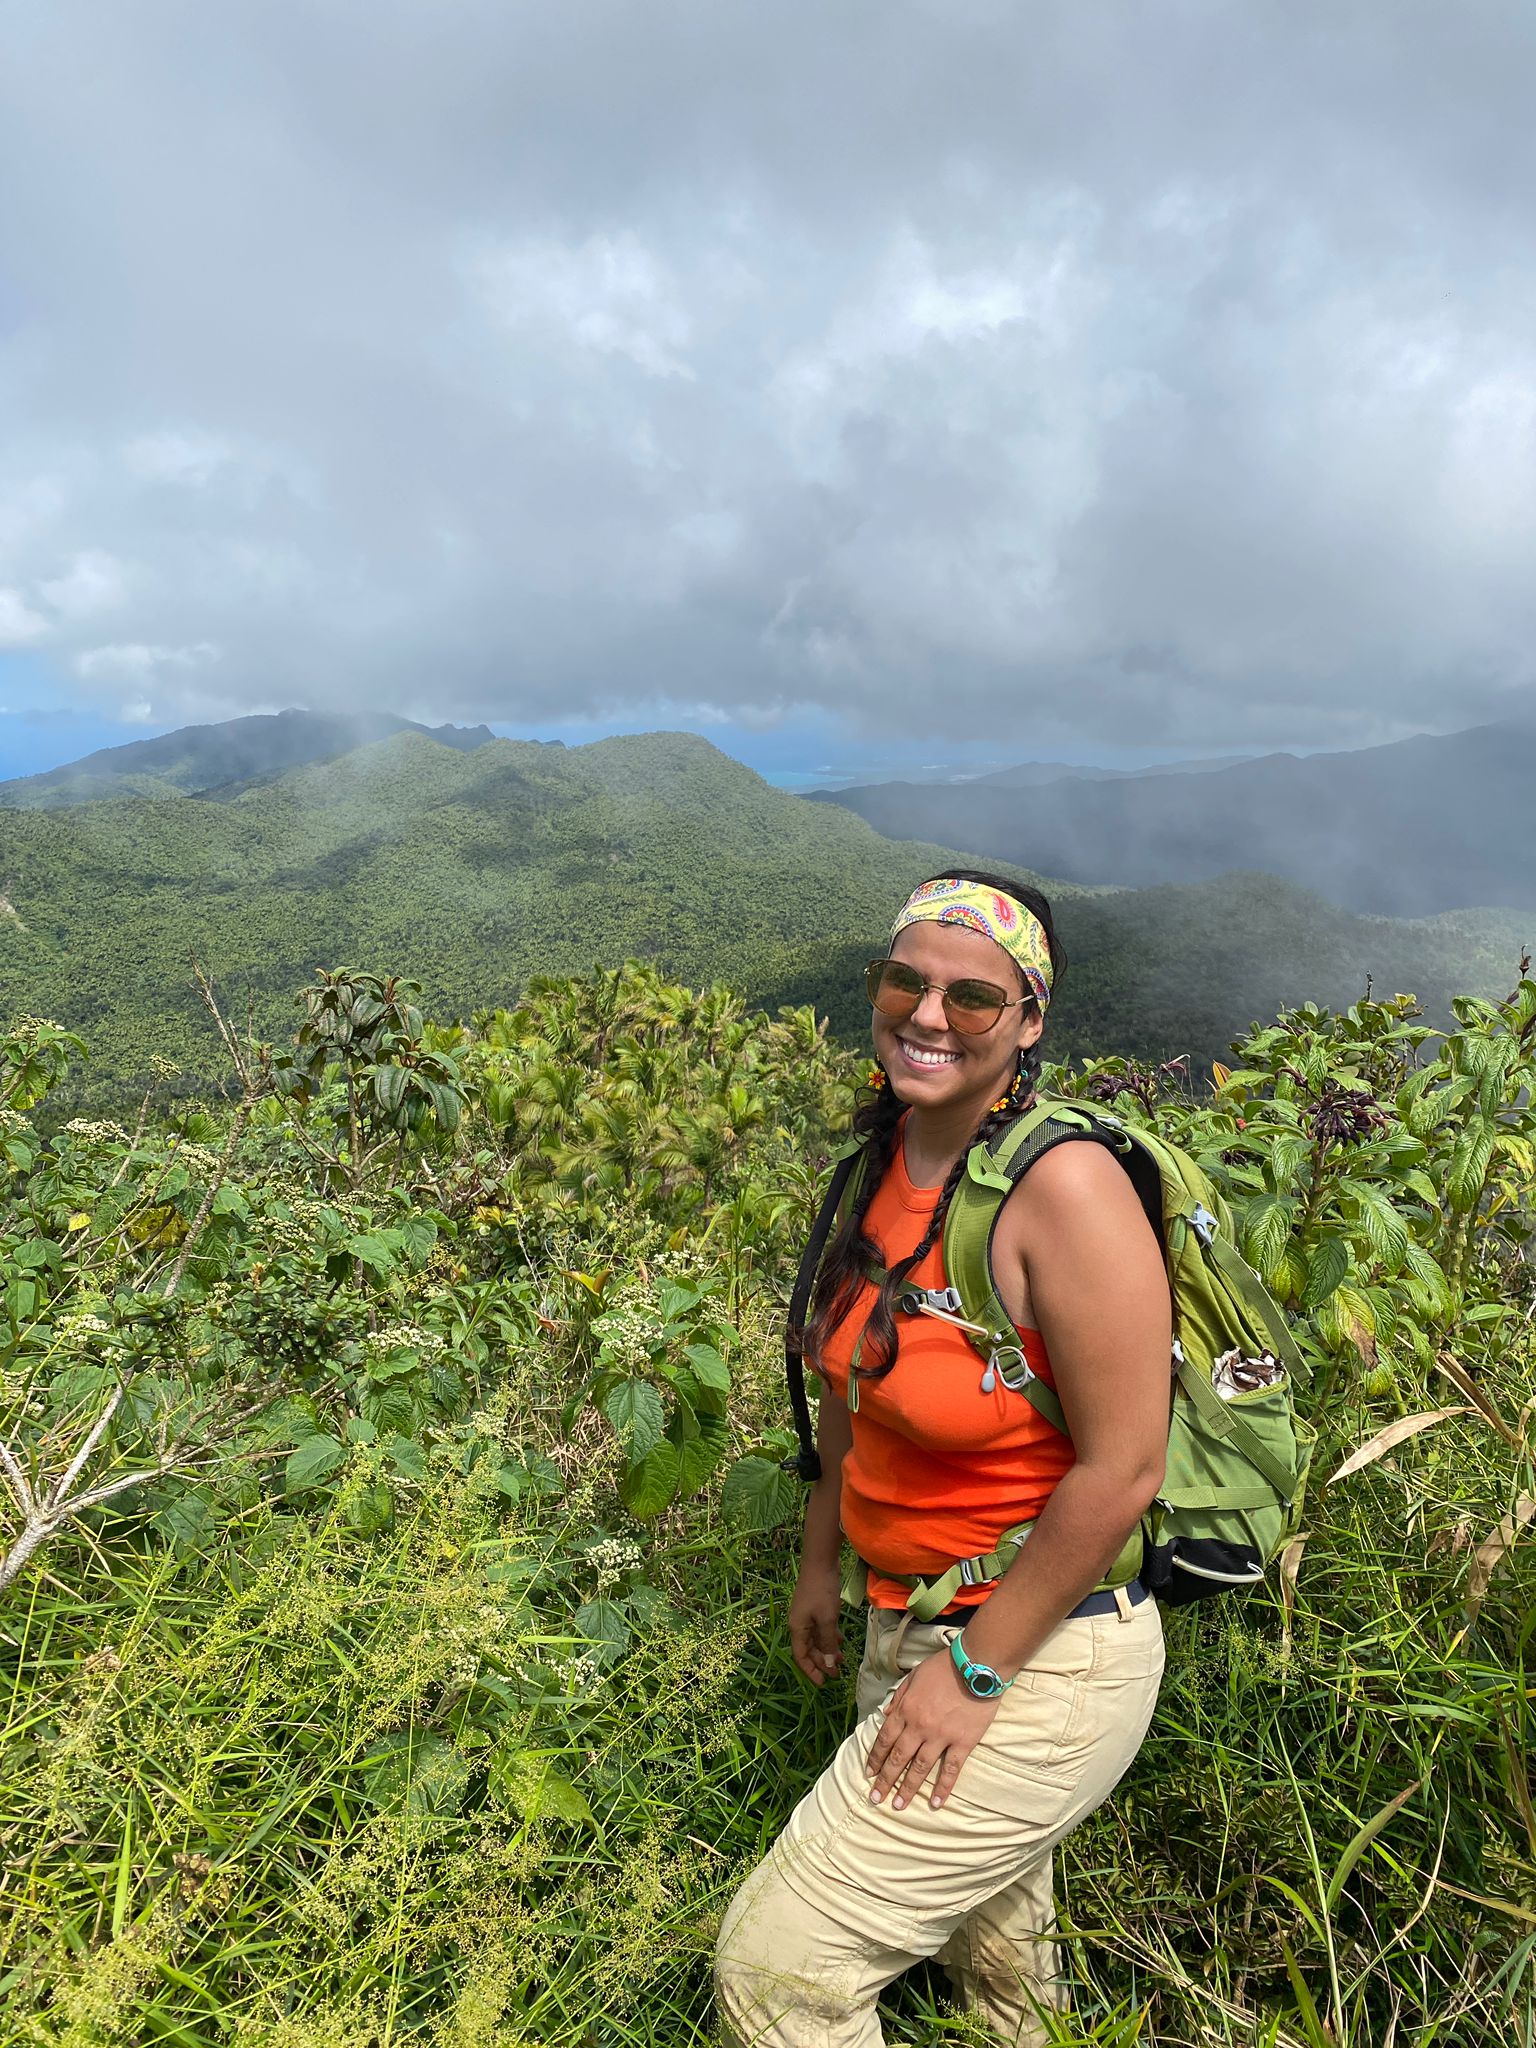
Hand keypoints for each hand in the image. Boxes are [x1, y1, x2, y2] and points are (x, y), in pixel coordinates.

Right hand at [787, 1562, 843, 1686]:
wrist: (820, 1562)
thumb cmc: (822, 1592)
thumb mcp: (827, 1620)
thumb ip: (827, 1643)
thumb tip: (827, 1664)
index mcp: (797, 1629)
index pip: (801, 1657)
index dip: (811, 1672)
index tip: (823, 1683)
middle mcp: (799, 1624)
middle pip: (809, 1649)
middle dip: (822, 1663)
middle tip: (838, 1674)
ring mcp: (806, 1615)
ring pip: (816, 1639)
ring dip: (827, 1650)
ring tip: (841, 1660)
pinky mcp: (815, 1608)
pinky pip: (821, 1628)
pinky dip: (829, 1636)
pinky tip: (840, 1640)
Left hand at [865, 1643, 1000, 1810]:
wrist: (977, 1665)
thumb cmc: (944, 1667)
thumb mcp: (914, 1675)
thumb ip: (899, 1696)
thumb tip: (886, 1714)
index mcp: (906, 1709)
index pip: (885, 1738)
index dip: (876, 1757)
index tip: (869, 1773)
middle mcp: (919, 1726)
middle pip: (898, 1758)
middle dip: (885, 1780)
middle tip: (876, 1798)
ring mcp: (941, 1736)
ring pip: (920, 1768)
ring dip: (907, 1789)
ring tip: (898, 1806)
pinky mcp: (963, 1742)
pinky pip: (951, 1769)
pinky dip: (943, 1788)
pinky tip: (936, 1803)